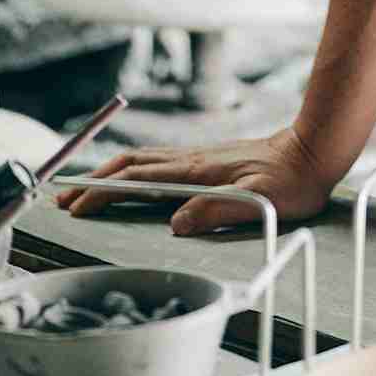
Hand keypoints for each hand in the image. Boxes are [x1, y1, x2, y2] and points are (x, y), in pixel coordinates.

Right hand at [54, 127, 336, 235]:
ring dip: (109, 173)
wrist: (312, 152)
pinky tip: (129, 178)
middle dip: (94, 182)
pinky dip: (132, 169)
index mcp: (197, 172)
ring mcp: (197, 157)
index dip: (104, 193)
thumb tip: (176, 223)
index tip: (76, 206)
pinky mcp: (206, 159)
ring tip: (85, 187)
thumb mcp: (259, 202)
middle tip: (64, 200)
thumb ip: (216, 212)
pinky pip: (157, 161)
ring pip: (142, 160)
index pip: (138, 181)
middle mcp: (191, 160)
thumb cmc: (290, 182)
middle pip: (130, 166)